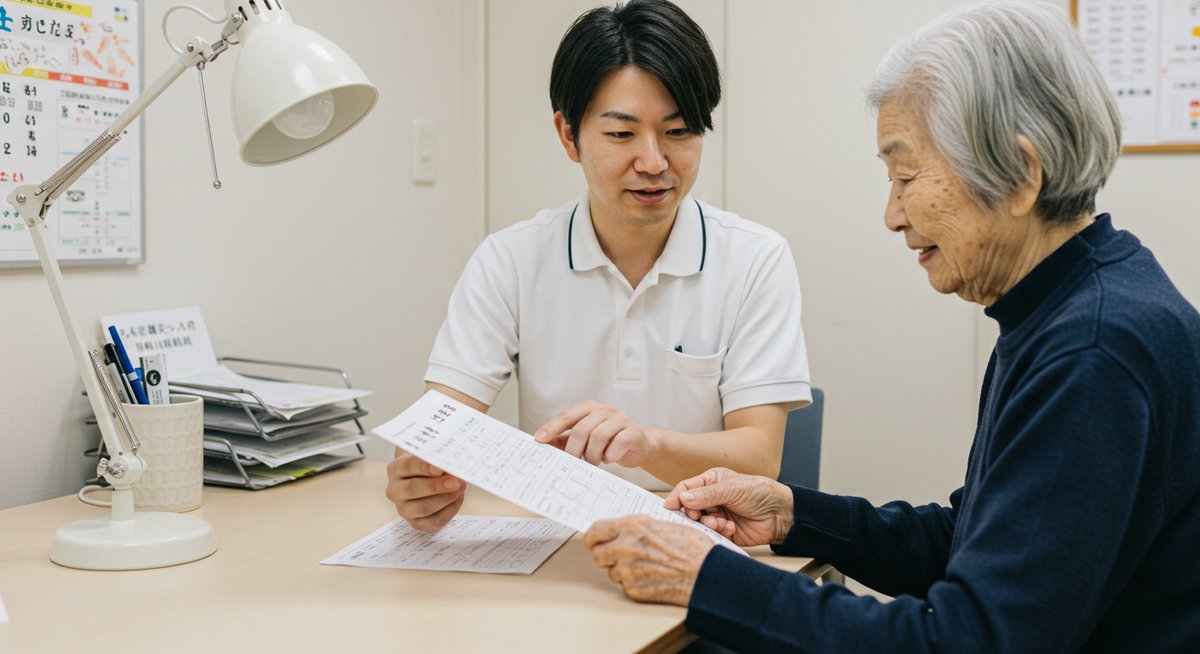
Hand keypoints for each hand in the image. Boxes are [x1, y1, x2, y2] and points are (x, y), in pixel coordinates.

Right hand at [385, 449, 467, 531]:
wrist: (427, 479)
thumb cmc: (429, 466)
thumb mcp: (431, 457)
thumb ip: (438, 460)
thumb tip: (451, 466)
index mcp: (395, 469)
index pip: (407, 466)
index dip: (424, 467)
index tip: (440, 468)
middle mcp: (395, 491)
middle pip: (412, 489)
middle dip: (436, 486)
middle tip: (455, 481)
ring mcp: (404, 509)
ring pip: (423, 508)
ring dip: (446, 498)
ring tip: (460, 488)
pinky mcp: (416, 523)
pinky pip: (434, 521)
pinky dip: (449, 511)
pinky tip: (458, 499)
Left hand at [534, 400, 652, 467]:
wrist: (640, 445)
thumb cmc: (609, 442)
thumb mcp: (585, 440)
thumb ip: (565, 440)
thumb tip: (544, 444)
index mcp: (589, 408)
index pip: (566, 417)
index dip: (552, 428)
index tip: (539, 439)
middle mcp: (604, 410)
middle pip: (581, 429)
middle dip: (574, 450)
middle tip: (573, 463)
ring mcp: (620, 419)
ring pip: (598, 437)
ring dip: (593, 455)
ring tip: (593, 462)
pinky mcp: (633, 431)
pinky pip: (617, 444)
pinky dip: (610, 455)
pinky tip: (609, 458)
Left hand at [585, 516, 713, 605]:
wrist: (707, 574)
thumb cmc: (694, 549)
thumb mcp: (665, 525)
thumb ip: (640, 529)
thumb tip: (627, 532)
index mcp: (633, 526)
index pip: (596, 531)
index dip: (594, 537)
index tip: (594, 541)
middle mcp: (625, 547)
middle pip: (598, 554)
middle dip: (606, 556)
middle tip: (618, 556)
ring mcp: (628, 571)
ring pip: (612, 572)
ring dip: (623, 571)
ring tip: (646, 567)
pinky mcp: (634, 590)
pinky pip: (626, 586)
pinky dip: (635, 584)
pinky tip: (652, 578)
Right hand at [664, 467, 793, 547]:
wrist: (781, 514)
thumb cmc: (760, 493)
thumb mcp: (732, 489)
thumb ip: (707, 495)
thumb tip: (683, 499)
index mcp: (711, 482)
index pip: (686, 489)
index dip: (676, 497)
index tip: (670, 506)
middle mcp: (711, 499)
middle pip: (688, 508)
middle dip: (692, 514)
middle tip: (696, 517)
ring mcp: (717, 515)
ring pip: (699, 523)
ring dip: (707, 524)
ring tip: (720, 522)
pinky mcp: (724, 531)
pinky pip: (712, 535)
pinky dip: (718, 532)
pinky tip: (730, 528)